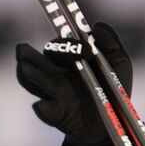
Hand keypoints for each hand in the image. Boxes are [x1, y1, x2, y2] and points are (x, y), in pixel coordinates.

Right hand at [15, 22, 132, 145]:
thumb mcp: (118, 63)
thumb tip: (97, 26)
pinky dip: (43, 108)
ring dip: (29, 74)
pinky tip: (43, 105)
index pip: (57, 47)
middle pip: (38, 61)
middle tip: (41, 51)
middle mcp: (55, 73)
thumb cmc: (113, 87)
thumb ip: (111, 43)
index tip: (87, 50)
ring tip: (25, 67)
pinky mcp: (54, 113)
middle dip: (34, 56)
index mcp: (68, 60)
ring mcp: (51, 93)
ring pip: (31, 80)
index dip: (63, 44)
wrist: (111, 120)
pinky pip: (43, 109)